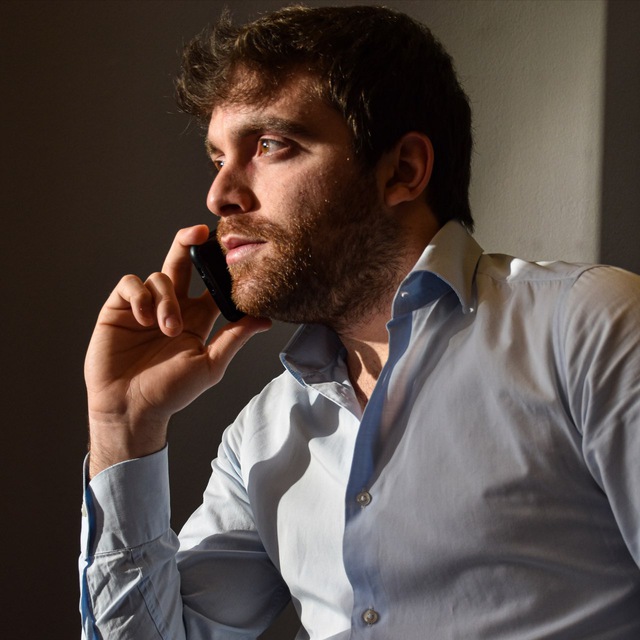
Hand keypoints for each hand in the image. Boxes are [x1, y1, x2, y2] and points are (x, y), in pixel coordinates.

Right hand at [84, 225, 270, 477]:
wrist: (130, 408)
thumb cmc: (170, 392)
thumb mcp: (209, 365)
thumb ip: (234, 338)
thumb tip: (265, 318)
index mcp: (197, 319)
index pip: (211, 284)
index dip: (220, 267)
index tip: (232, 252)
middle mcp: (173, 307)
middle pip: (183, 263)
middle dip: (190, 242)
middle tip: (200, 232)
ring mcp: (145, 306)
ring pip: (160, 276)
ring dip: (166, 298)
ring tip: (166, 328)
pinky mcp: (119, 308)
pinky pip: (131, 283)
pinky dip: (139, 295)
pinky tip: (143, 317)